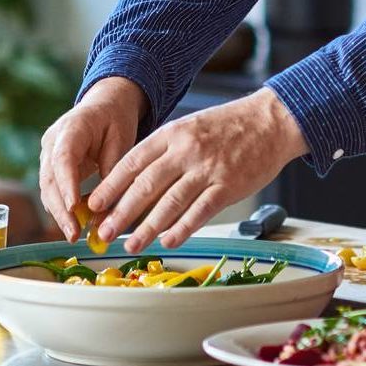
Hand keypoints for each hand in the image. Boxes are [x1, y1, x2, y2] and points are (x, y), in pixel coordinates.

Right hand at [38, 77, 148, 239]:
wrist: (105, 104)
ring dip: (59, 213)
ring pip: (47, 187)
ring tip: (74, 235)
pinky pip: (53, 189)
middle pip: (50, 178)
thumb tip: (106, 211)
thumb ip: (112, 173)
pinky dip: (61, 207)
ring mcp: (48, 153)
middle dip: (60, 209)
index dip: (66, 184)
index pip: (63, 158)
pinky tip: (74, 225)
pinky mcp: (51, 165)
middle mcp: (53, 140)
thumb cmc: (116, 119)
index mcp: (72, 128)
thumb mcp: (121, 140)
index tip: (72, 207)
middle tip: (74, 234)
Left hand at [89, 88, 305, 253]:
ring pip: (169, 202)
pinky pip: (200, 211)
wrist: (270, 121)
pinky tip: (168, 241)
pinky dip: (182, 228)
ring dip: (147, 227)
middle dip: (121, 212)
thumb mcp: (189, 127)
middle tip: (104, 232)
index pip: (132, 162)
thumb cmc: (229, 126)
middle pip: (145, 185)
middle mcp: (186, 150)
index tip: (94, 205)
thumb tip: (136, 182)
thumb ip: (165, 151)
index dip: (111, 186)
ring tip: (131, 244)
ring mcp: (207, 168)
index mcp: (172, 134)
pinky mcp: (228, 186)